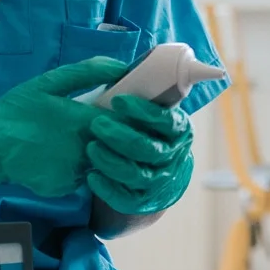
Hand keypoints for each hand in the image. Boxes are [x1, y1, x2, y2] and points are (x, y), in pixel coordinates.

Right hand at [0, 57, 127, 200]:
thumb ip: (88, 73)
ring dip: (94, 154)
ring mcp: (76, 173)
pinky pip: (80, 178)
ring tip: (69, 141)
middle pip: (117, 147)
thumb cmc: (16, 111)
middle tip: (92, 128)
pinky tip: (57, 157)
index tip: (123, 113)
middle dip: (114, 138)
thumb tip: (121, 67)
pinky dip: (75, 169)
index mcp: (86, 122)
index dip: (130, 119)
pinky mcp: (64, 188)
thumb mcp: (49, 83)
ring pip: (99, 164)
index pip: (128, 124)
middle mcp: (87, 151)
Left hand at [85, 94, 194, 215]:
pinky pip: (126, 198)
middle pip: (149, 150)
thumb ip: (140, 92)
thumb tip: (119, 70)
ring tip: (91, 148)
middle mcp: (173, 156)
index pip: (166, 121)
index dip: (143, 112)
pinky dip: (108, 188)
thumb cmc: (145, 128)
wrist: (155, 166)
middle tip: (96, 124)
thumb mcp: (150, 109)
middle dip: (121, 137)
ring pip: (137, 175)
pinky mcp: (143, 199)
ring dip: (112, 162)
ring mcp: (160, 180)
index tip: (117, 101)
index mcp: (179, 129)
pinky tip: (90, 176)